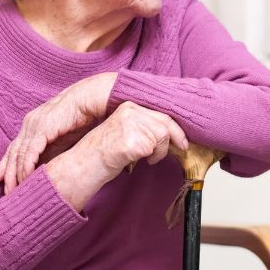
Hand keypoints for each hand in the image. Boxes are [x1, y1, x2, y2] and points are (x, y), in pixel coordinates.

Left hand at [0, 72, 116, 192]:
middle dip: (7, 173)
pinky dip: (26, 167)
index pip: (14, 147)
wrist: (87, 99)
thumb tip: (45, 167)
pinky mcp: (42, 129)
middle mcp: (29, 124)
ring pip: (18, 154)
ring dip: (15, 174)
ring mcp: (34, 125)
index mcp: (32, 124)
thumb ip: (51, 150)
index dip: (6, 164)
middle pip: (12, 152)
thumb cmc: (78, 117)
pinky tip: (25, 178)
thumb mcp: (61, 137)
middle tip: (4, 192)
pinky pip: (30, 152)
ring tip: (14, 190)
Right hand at [45, 102, 189, 208]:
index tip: (182, 138)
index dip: (174, 126)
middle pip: (165, 122)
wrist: (86, 162)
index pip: (159, 112)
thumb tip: (168, 131)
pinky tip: (142, 161)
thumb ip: (144, 126)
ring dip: (161, 151)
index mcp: (129, 106)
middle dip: (177, 136)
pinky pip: (156, 149)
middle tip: (183, 147)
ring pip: (163, 135)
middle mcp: (130, 112)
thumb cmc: (104, 151)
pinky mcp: (133, 140)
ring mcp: (132, 125)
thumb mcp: (126, 131)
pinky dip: (154, 157)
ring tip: (149, 158)